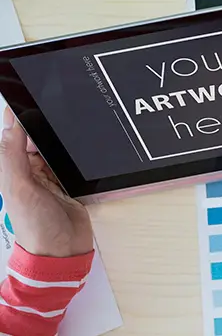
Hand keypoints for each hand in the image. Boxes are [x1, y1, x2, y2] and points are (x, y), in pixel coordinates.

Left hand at [0, 107, 92, 257]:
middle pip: (36, 138)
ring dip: (61, 140)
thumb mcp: (19, 188)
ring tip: (73, 120)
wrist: (63, 253)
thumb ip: (13, 156)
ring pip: (55, 148)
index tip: (30, 95)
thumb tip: (11, 124)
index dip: (19, 117)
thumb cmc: (36, 225)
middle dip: (44, 124)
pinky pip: (72, 162)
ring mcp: (51, 177)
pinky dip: (76, 154)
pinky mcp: (70, 184)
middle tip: (59, 104)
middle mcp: (30, 171)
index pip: (14, 135)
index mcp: (12, 169)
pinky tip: (84, 145)